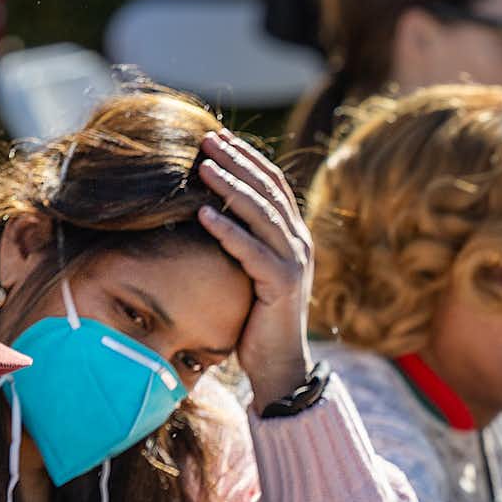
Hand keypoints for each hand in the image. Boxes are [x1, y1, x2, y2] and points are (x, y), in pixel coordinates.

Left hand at [194, 131, 319, 409]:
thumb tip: (209, 210)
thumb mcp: (251, 271)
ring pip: (261, 213)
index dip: (247, 157)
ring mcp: (293, 262)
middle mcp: (299, 243)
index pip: (273, 184)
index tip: (220, 137)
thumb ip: (243, 241)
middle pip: (268, 190)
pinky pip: (250, 249)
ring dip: (229, 187)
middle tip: (207, 140)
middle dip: (237, 161)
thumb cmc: (258, 320)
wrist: (280, 364)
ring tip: (202, 167)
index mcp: (293, 236)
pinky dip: (226, 229)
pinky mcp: (281, 283)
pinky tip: (203, 213)